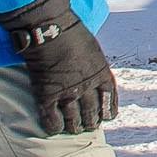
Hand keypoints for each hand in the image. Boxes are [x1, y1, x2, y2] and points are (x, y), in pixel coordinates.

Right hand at [0, 0, 117, 135]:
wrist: (49, 27)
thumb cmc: (72, 32)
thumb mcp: (93, 50)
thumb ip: (96, 68)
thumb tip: (94, 80)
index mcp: (102, 75)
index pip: (110, 103)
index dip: (107, 114)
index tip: (104, 117)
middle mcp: (87, 87)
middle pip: (92, 116)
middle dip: (90, 123)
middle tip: (86, 125)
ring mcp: (67, 93)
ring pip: (73, 122)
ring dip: (73, 127)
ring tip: (71, 128)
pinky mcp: (47, 95)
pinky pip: (52, 122)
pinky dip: (54, 127)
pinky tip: (54, 127)